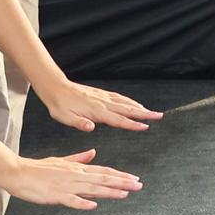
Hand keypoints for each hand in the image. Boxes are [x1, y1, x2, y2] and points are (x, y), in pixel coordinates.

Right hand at [0, 149, 143, 209]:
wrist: (17, 172)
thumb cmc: (38, 168)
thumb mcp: (61, 161)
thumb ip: (79, 158)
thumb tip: (93, 153)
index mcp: (77, 168)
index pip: (103, 171)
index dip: (120, 176)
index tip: (134, 179)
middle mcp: (75, 176)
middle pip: (102, 179)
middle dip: (122, 182)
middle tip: (138, 185)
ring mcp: (66, 185)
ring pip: (92, 188)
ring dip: (109, 191)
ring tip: (124, 193)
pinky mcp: (55, 195)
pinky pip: (70, 200)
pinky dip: (81, 202)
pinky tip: (92, 206)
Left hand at [41, 79, 162, 132]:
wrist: (55, 88)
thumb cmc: (59, 105)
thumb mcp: (64, 117)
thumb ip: (78, 123)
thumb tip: (90, 127)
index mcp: (96, 111)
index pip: (118, 119)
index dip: (132, 124)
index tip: (145, 126)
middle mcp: (103, 103)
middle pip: (128, 109)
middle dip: (144, 113)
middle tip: (158, 116)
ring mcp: (103, 97)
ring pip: (125, 102)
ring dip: (139, 107)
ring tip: (150, 112)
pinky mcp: (101, 94)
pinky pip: (119, 98)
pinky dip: (130, 101)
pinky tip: (133, 104)